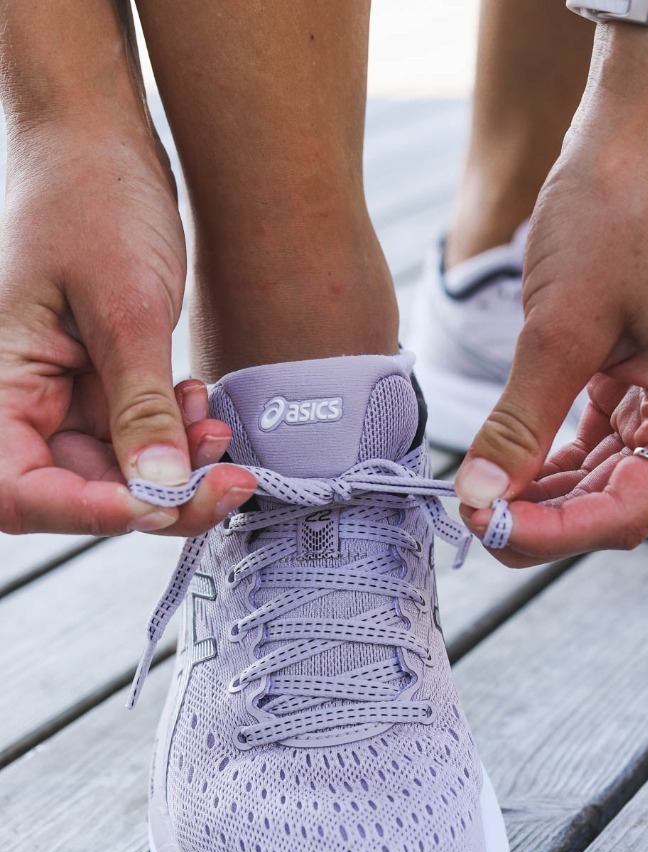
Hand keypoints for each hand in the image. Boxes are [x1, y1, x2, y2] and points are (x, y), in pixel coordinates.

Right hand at [0, 120, 254, 535]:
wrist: (102, 141)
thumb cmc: (91, 198)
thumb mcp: (123, 307)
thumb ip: (140, 406)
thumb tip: (159, 491)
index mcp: (1, 383)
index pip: (20, 491)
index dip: (87, 514)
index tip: (157, 504)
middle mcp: (28, 403)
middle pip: (81, 496)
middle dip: (159, 500)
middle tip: (225, 483)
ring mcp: (69, 400)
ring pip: (123, 477)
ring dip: (180, 470)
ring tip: (216, 430)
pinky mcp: (107, 389)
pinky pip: (146, 441)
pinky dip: (182, 437)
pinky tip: (203, 404)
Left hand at [455, 24, 647, 565]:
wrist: (640, 133)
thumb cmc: (618, 213)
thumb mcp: (560, 328)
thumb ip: (520, 422)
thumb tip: (479, 497)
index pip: (625, 511)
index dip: (552, 533)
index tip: (484, 526)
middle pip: (610, 507)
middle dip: (539, 520)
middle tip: (467, 512)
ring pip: (595, 484)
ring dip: (538, 497)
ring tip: (476, 492)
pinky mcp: (631, 384)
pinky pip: (588, 447)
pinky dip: (545, 463)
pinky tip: (501, 466)